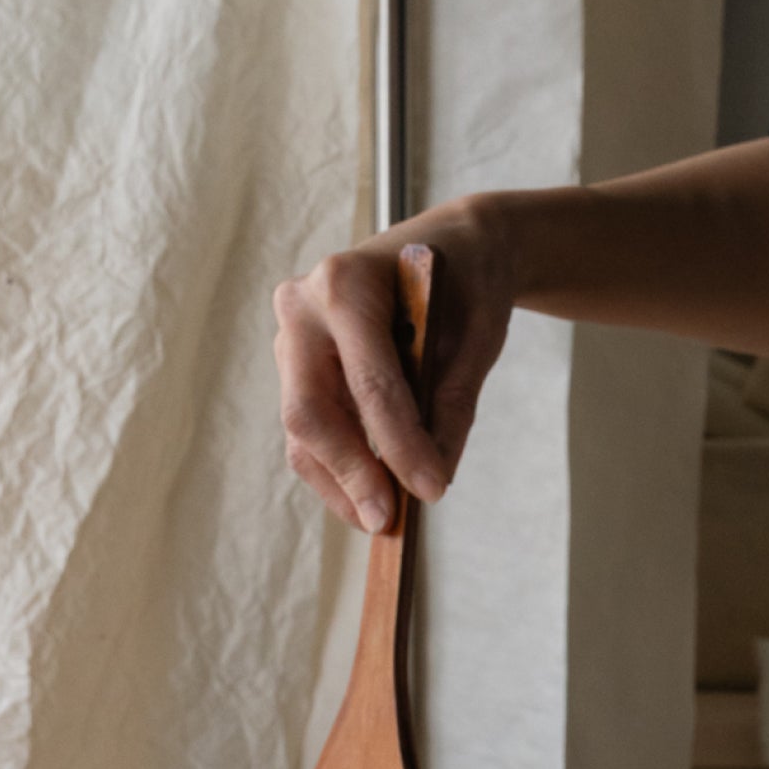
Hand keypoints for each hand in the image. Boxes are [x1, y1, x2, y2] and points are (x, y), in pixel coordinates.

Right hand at [272, 197, 517, 529]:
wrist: (449, 246)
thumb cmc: (466, 282)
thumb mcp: (476, 338)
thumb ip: (451, 405)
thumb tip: (431, 479)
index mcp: (346, 283)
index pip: (370, 381)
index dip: (400, 443)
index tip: (432, 490)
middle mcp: (303, 307)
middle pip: (311, 410)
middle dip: (350, 472)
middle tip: (386, 522)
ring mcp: (292, 338)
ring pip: (302, 430)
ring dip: (339, 481)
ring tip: (381, 519)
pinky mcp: (297, 367)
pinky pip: (308, 431)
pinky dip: (337, 468)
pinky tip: (368, 495)